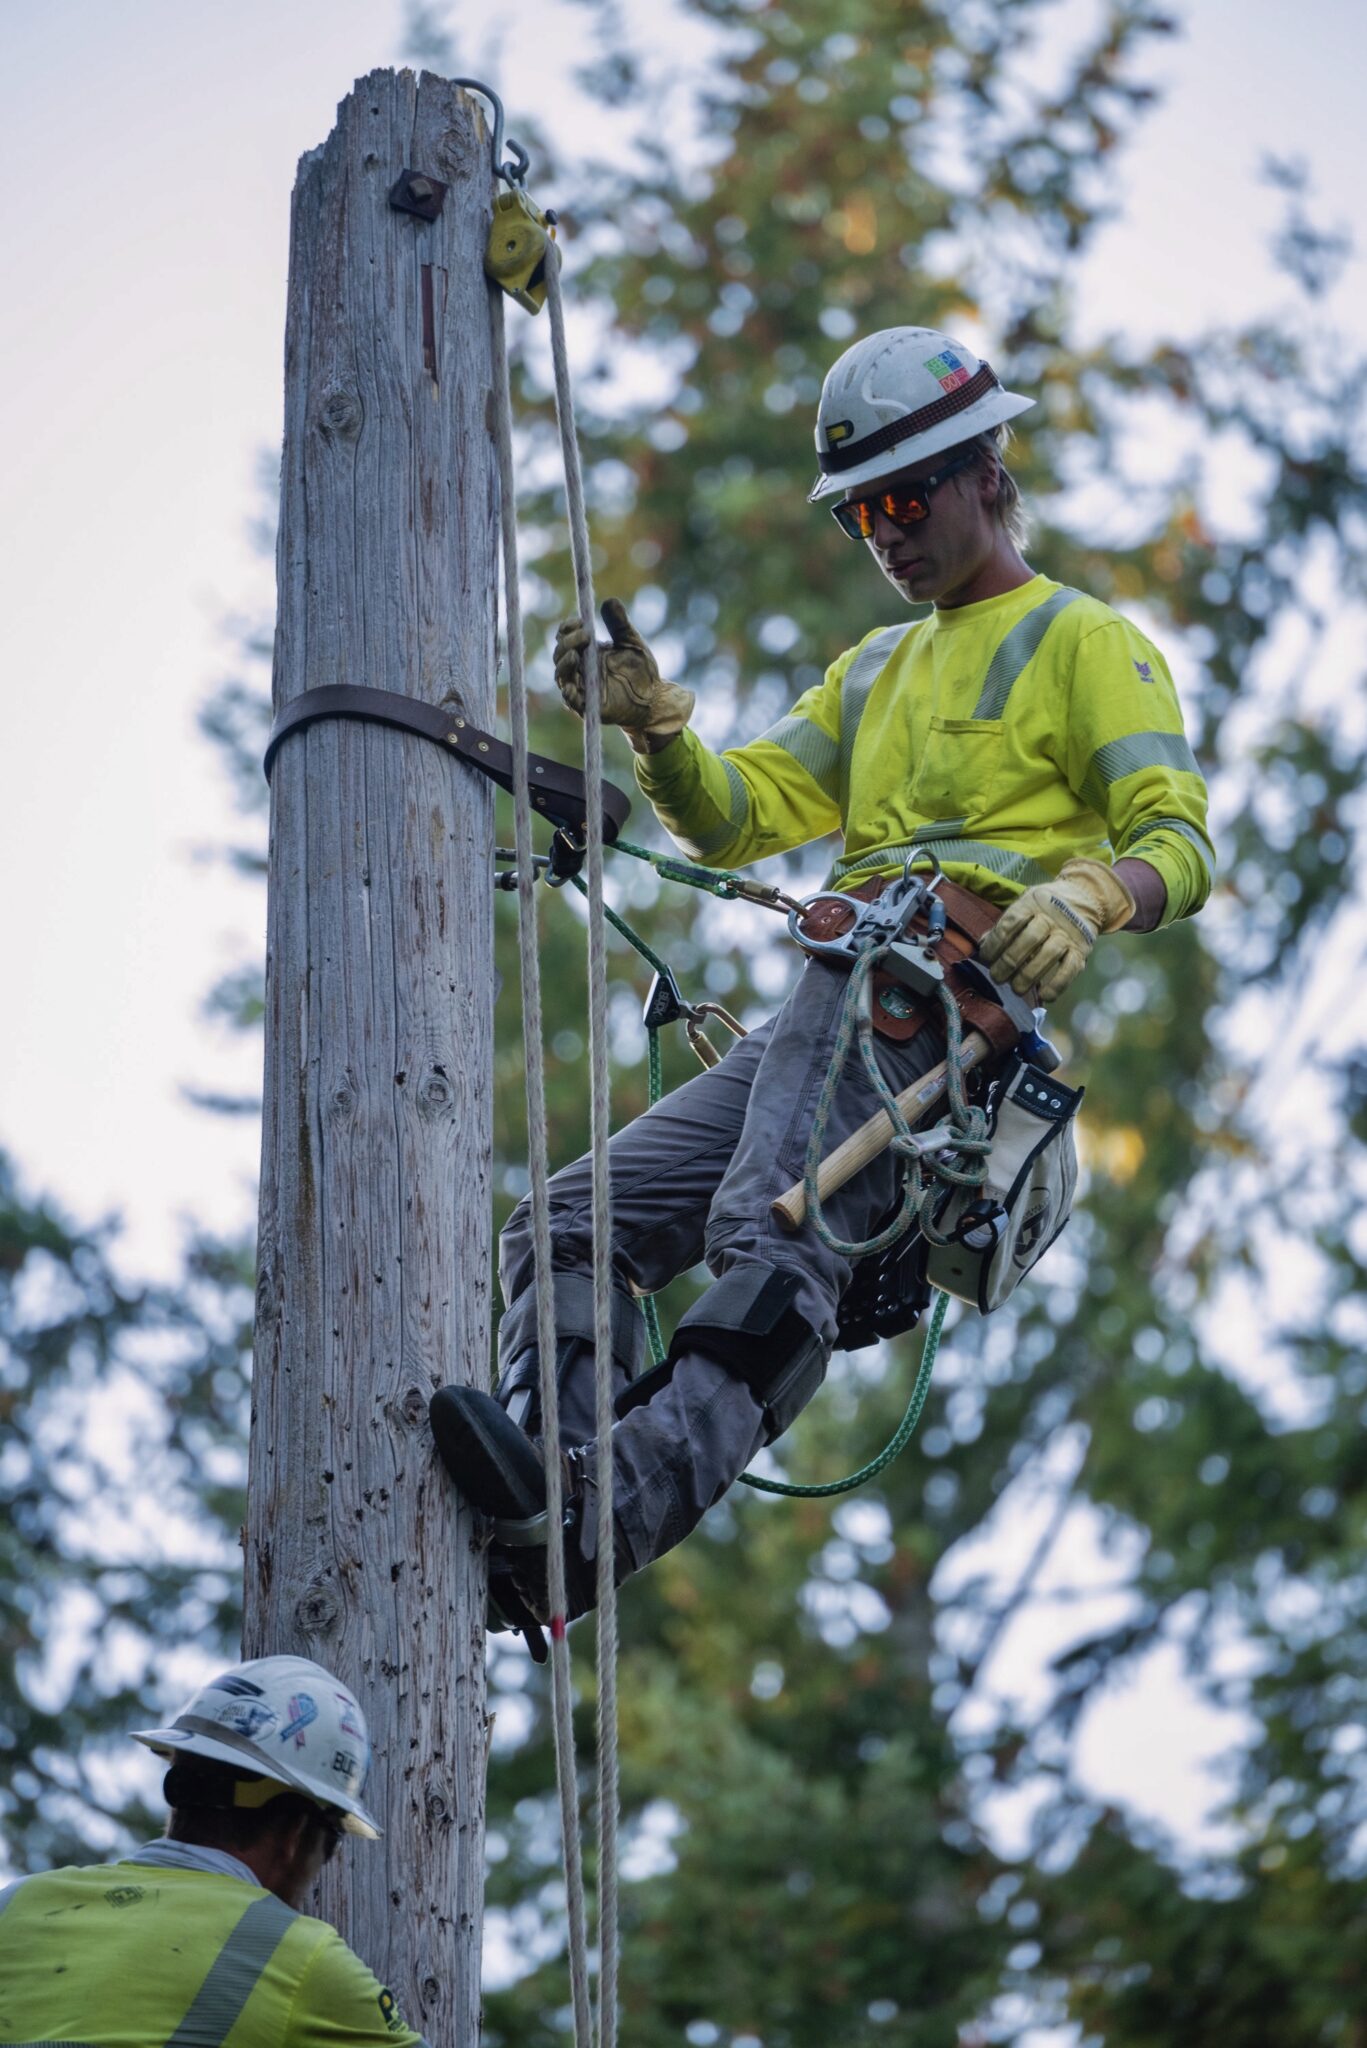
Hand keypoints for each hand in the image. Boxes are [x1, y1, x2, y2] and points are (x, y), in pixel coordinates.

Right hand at [553, 599, 694, 753]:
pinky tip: (570, 687)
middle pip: (560, 654)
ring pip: (561, 677)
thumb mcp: (632, 643)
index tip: (580, 621)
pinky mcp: (589, 707)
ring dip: (564, 665)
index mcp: (587, 652)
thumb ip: (620, 624)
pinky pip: (571, 702)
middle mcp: (580, 669)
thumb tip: (610, 601)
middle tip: (585, 636)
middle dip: (567, 643)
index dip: (568, 628)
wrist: (655, 698)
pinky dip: (568, 695)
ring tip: (574, 656)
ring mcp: (583, 688)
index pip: (565, 637)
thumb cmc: (642, 670)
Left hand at [978, 858, 1135, 1003]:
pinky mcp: (1082, 950)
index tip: (986, 958)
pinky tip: (1044, 995)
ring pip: (1049, 954)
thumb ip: (1005, 925)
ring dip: (1029, 975)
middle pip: (1030, 940)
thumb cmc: (1043, 908)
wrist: (1083, 899)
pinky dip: (1057, 984)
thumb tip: (982, 945)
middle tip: (997, 978)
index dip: (996, 942)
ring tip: (1016, 989)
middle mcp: (1052, 917)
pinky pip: (1070, 969)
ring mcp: (1068, 934)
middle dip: (1009, 962)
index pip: (1011, 923)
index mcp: (1032, 903)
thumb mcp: (1023, 906)